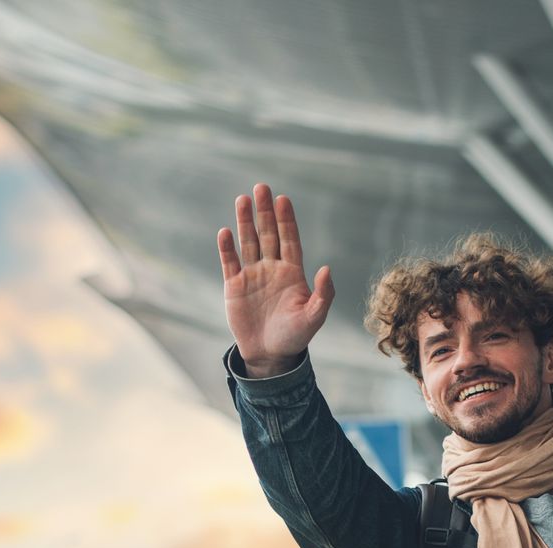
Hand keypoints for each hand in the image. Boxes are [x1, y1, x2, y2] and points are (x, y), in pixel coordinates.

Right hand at [218, 183, 334, 377]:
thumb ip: (323, 294)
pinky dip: (227, 248)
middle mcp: (271, 269)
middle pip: (268, 234)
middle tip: (261, 187)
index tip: (283, 199)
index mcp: (292, 273)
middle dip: (265, 212)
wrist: (269, 355)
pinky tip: (225, 232)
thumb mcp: (314, 317)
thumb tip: (327, 268)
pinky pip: (230, 262)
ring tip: (243, 200)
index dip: (286, 220)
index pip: (289, 239)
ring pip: (248, 242)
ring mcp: (252, 276)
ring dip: (245, 222)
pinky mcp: (234, 286)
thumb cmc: (295, 336)